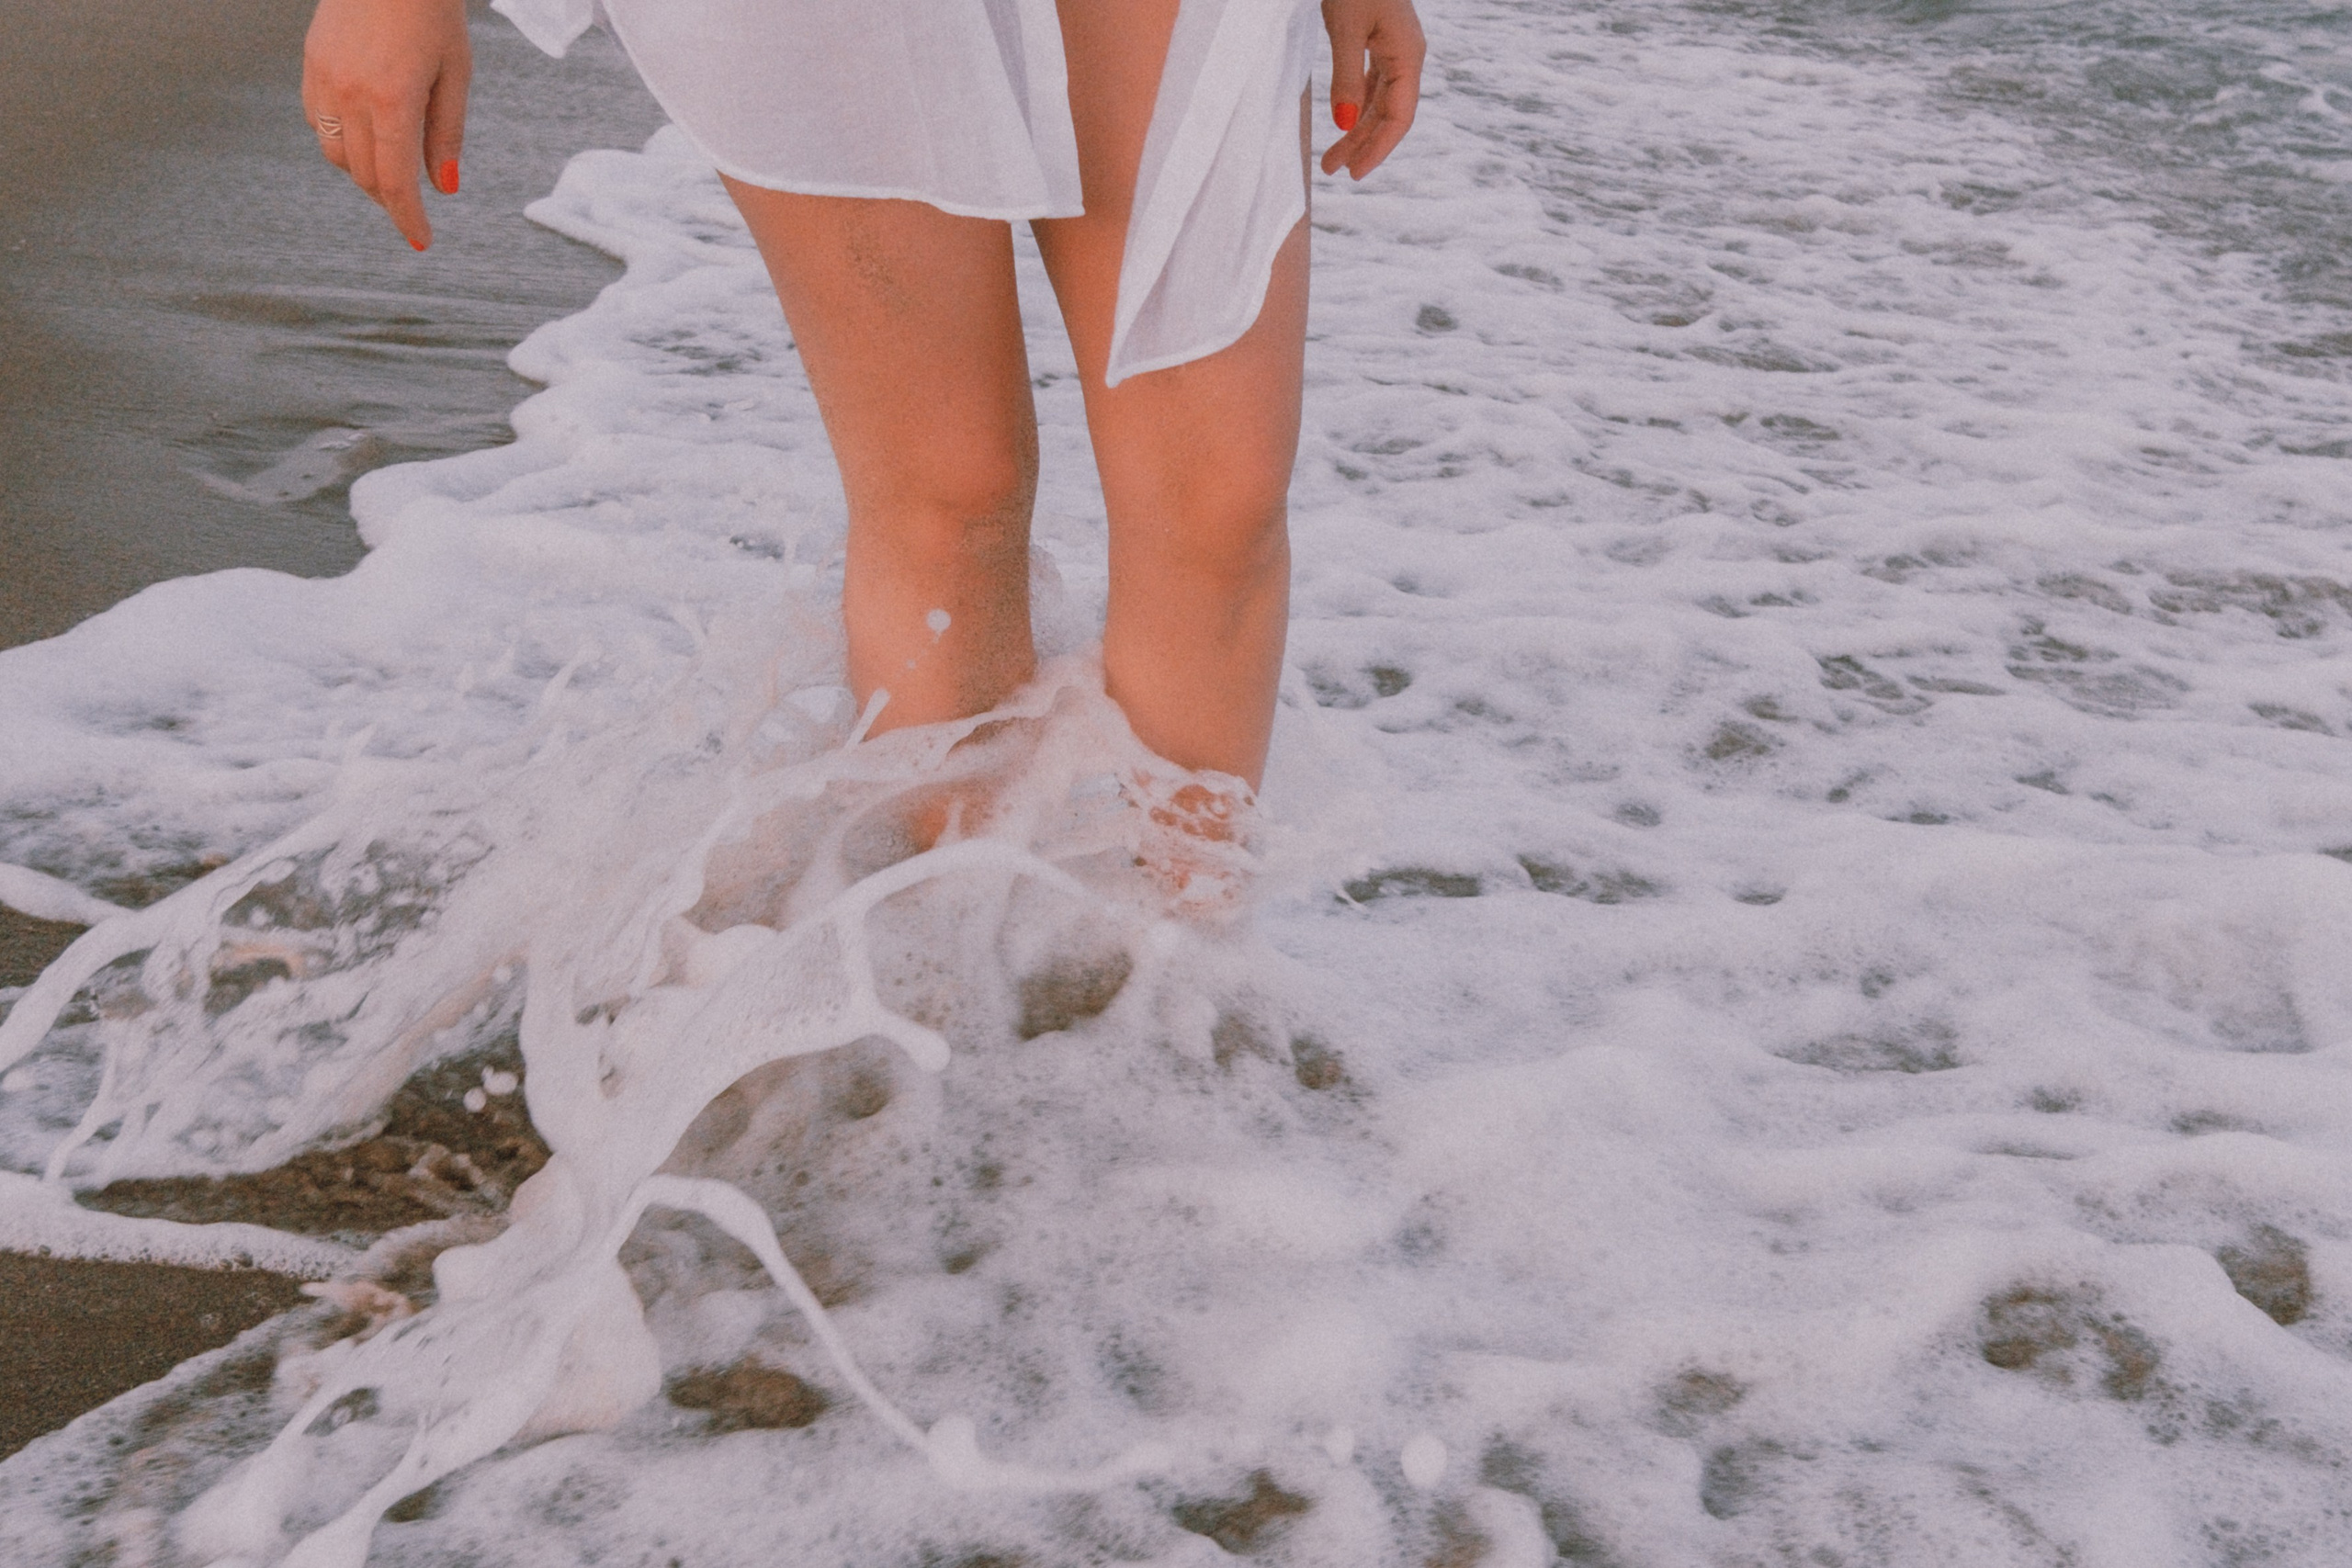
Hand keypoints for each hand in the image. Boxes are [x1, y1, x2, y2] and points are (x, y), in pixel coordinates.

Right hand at [302, 0, 471, 249]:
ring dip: (364, 172)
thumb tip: (443, 187)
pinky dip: (341, 141)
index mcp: (392, 99)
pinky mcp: (310, 64)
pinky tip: (365, 136)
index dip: (407, 218)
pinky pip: (318, 122)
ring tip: (392, 170)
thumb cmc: (432, 11)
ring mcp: (324, 78)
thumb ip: (446, 133)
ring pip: (335, 153)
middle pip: (364, 174)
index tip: (420, 240)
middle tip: (413, 206)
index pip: (396, 181)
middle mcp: (350, 94)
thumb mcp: (455, 72)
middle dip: (390, 198)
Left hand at [1319, 0, 1423, 179]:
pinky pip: (1372, 83)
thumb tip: (1343, 123)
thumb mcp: (1345, 30)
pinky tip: (1344, 119)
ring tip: (1330, 156)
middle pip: (1389, 113)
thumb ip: (1346, 78)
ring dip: (1356, 129)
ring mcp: (1395, 48)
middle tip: (1333, 170)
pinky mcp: (1379, 40)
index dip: (1378, 148)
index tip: (1355, 173)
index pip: (1399, 117)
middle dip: (1362, 144)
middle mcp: (1406, 56)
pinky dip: (1357, 104)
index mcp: (1408, 55)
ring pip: (1379, 100)